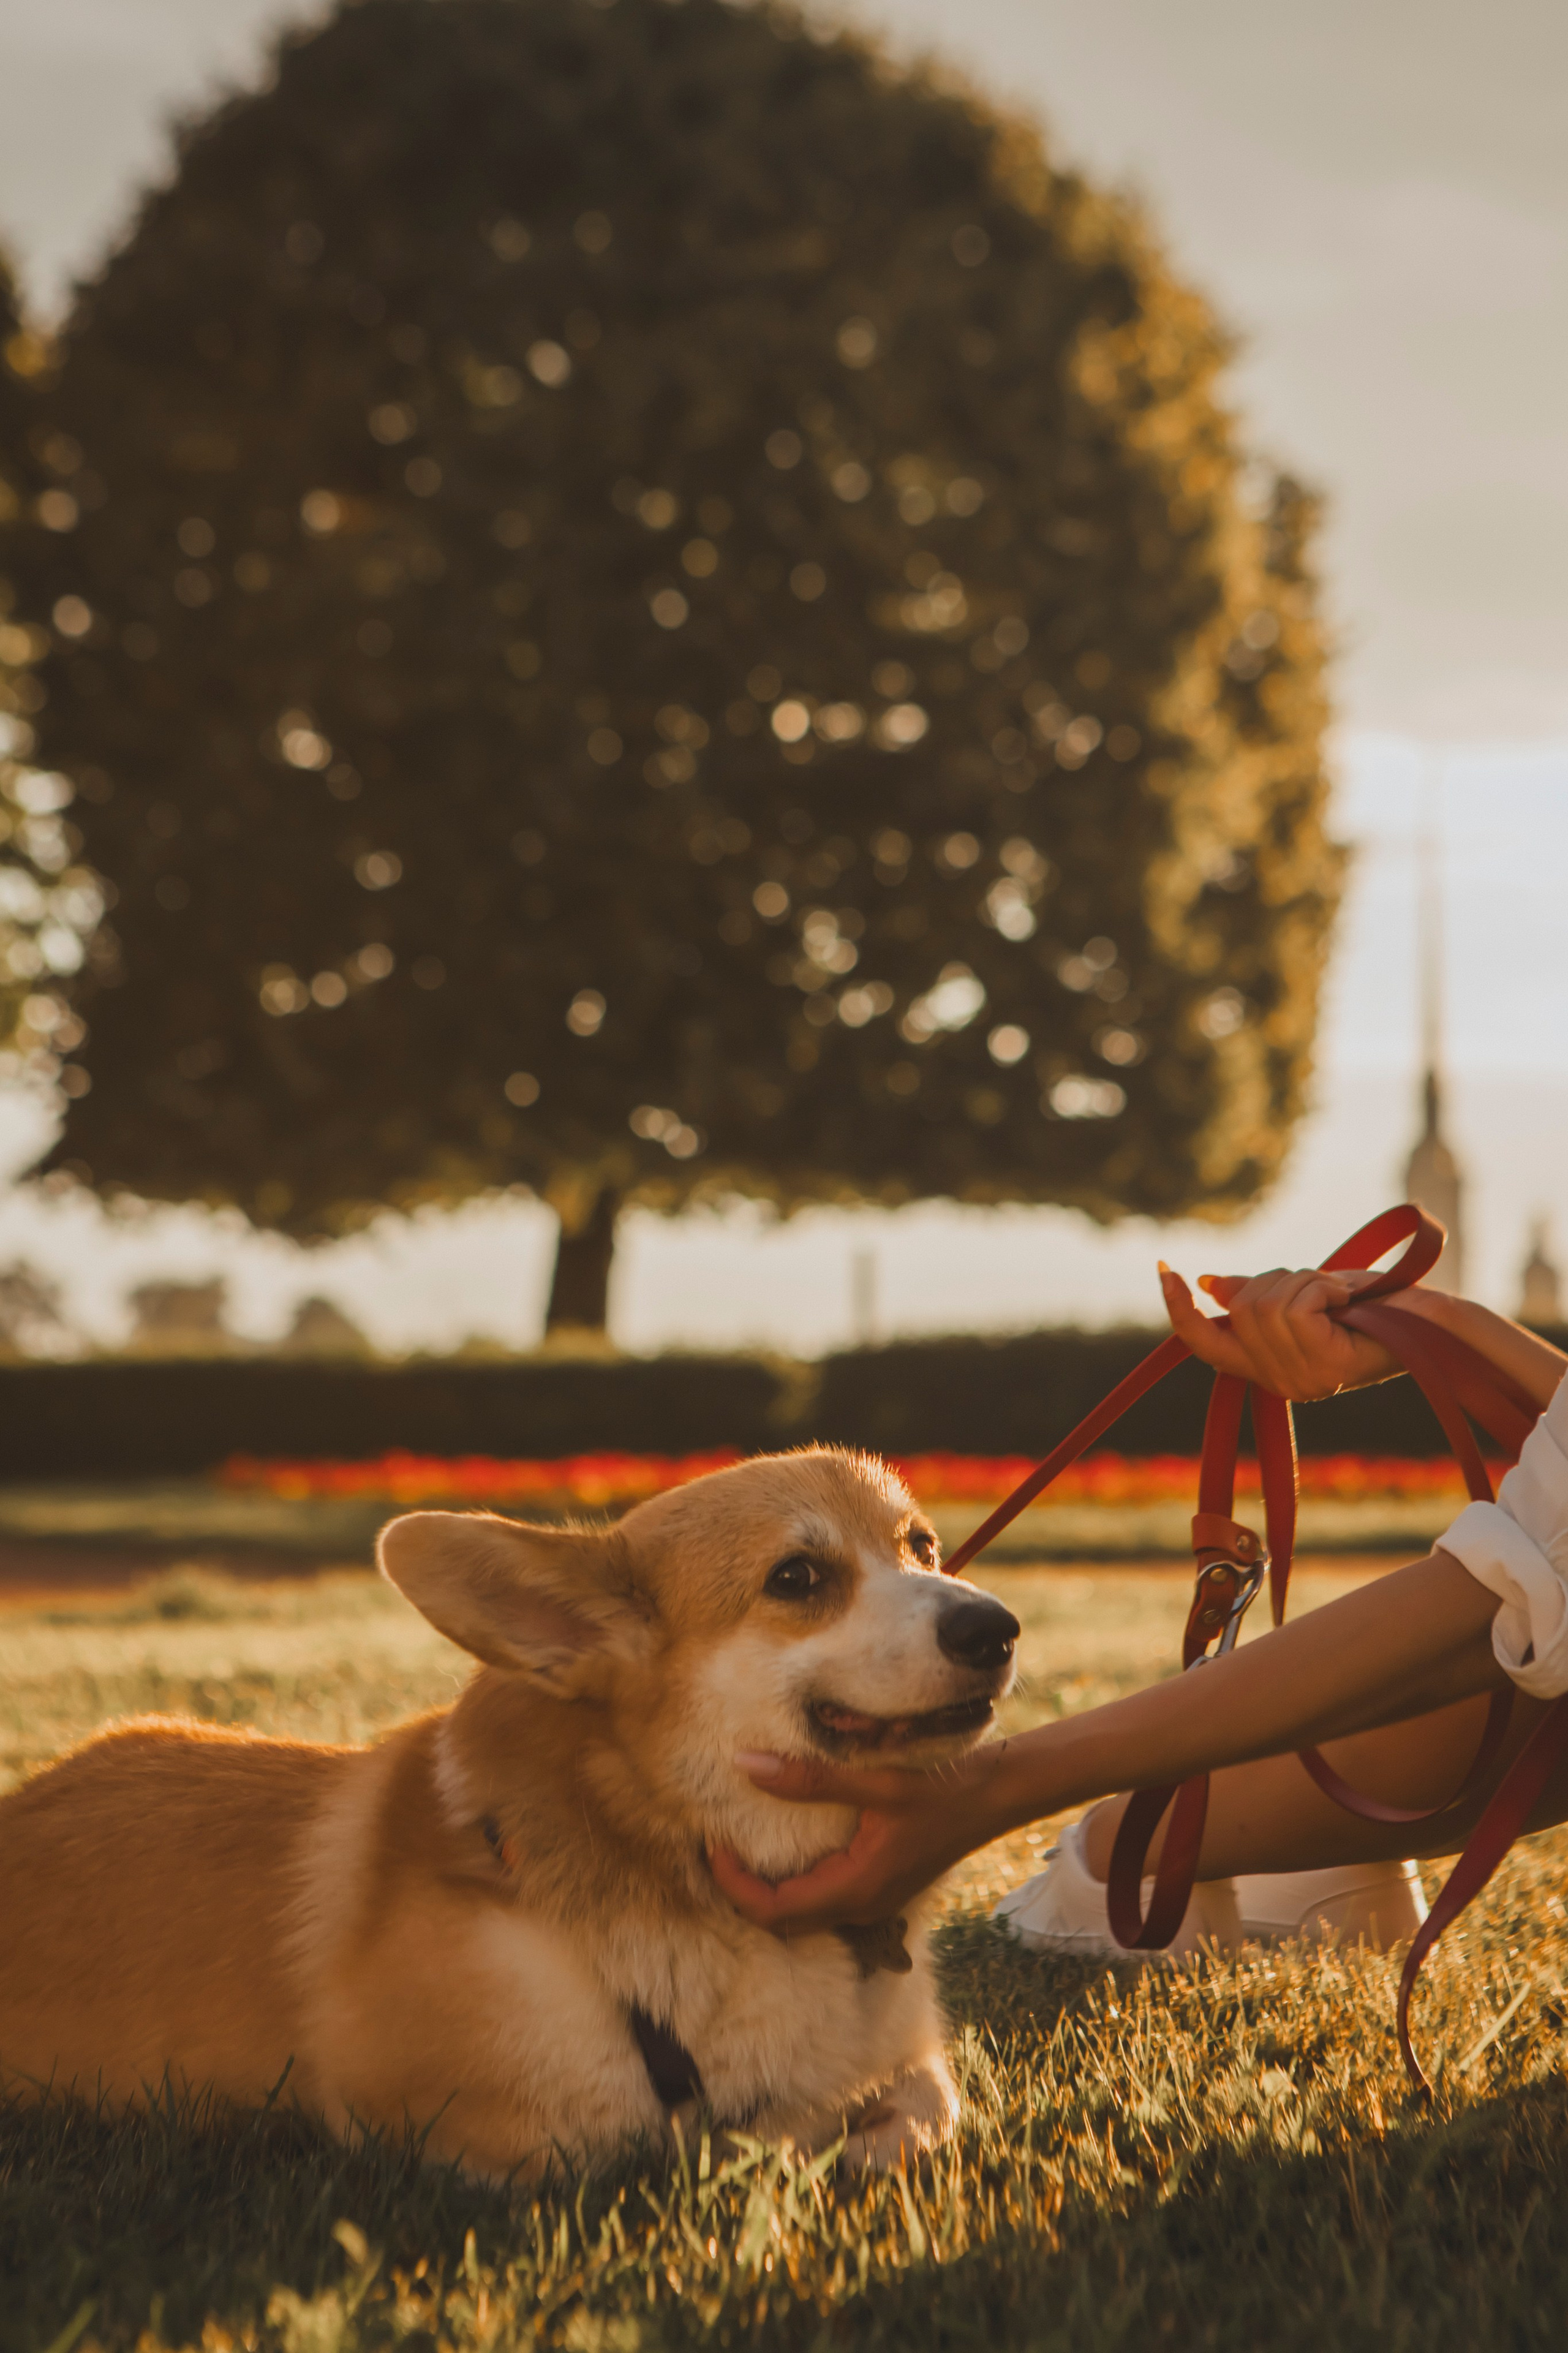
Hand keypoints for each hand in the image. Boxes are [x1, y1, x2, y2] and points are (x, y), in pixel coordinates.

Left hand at [707, 1742, 1013, 1932]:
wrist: (997, 1796)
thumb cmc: (942, 1788)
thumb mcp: (875, 1780)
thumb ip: (809, 1779)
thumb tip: (745, 1766)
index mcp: (856, 1888)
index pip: (772, 1909)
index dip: (732, 1884)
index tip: (712, 1844)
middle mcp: (862, 1905)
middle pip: (781, 1921)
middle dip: (740, 1892)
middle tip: (715, 1846)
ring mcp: (873, 1901)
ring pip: (802, 1916)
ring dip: (765, 1891)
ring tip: (738, 1847)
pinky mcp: (880, 1887)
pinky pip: (823, 1901)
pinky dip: (792, 1885)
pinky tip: (783, 1849)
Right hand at [1157, 1260, 1439, 1398]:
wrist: (1428, 1322)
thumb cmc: (1371, 1308)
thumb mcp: (1305, 1296)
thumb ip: (1257, 1296)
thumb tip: (1208, 1285)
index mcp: (1269, 1370)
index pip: (1205, 1345)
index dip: (1179, 1309)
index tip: (1164, 1269)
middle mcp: (1281, 1383)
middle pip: (1242, 1308)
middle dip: (1278, 1279)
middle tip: (1322, 1285)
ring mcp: (1302, 1380)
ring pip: (1269, 1306)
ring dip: (1307, 1281)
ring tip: (1340, 1295)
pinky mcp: (1325, 1367)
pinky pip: (1297, 1307)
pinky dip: (1322, 1288)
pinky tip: (1349, 1300)